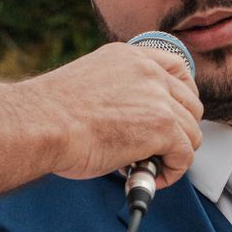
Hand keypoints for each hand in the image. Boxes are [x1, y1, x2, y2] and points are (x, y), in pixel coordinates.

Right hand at [33, 41, 202, 185]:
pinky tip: (149, 175)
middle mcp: (148, 72)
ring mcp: (158, 98)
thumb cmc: (50, 114)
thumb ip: (119, 92)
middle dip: (179, 130)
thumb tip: (132, 119)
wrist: (40, 124)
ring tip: (147, 165)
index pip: (178, 67)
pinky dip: (172, 171)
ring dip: (173, 154)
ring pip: (191, 133)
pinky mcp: (162, 127)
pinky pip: (185, 156)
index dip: (183, 96)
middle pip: (191, 104)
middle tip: (155, 148)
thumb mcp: (91, 84)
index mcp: (129, 56)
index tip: (174, 114)